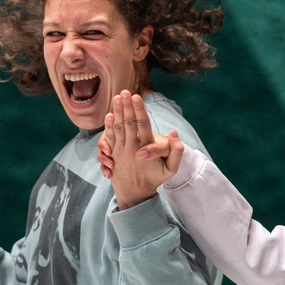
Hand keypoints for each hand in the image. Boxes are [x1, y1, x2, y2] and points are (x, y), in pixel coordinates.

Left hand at [101, 91, 185, 209]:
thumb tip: (174, 132)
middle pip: (128, 122)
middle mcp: (131, 147)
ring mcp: (120, 150)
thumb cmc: (155, 177)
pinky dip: (108, 125)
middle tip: (124, 91)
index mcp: (146, 148)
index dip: (139, 110)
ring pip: (117, 127)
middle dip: (126, 106)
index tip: (136, 96)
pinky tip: (109, 115)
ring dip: (117, 111)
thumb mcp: (171, 169)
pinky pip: (109, 137)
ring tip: (117, 97)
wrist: (135, 193)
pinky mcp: (113, 153)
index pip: (142, 125)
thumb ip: (176, 151)